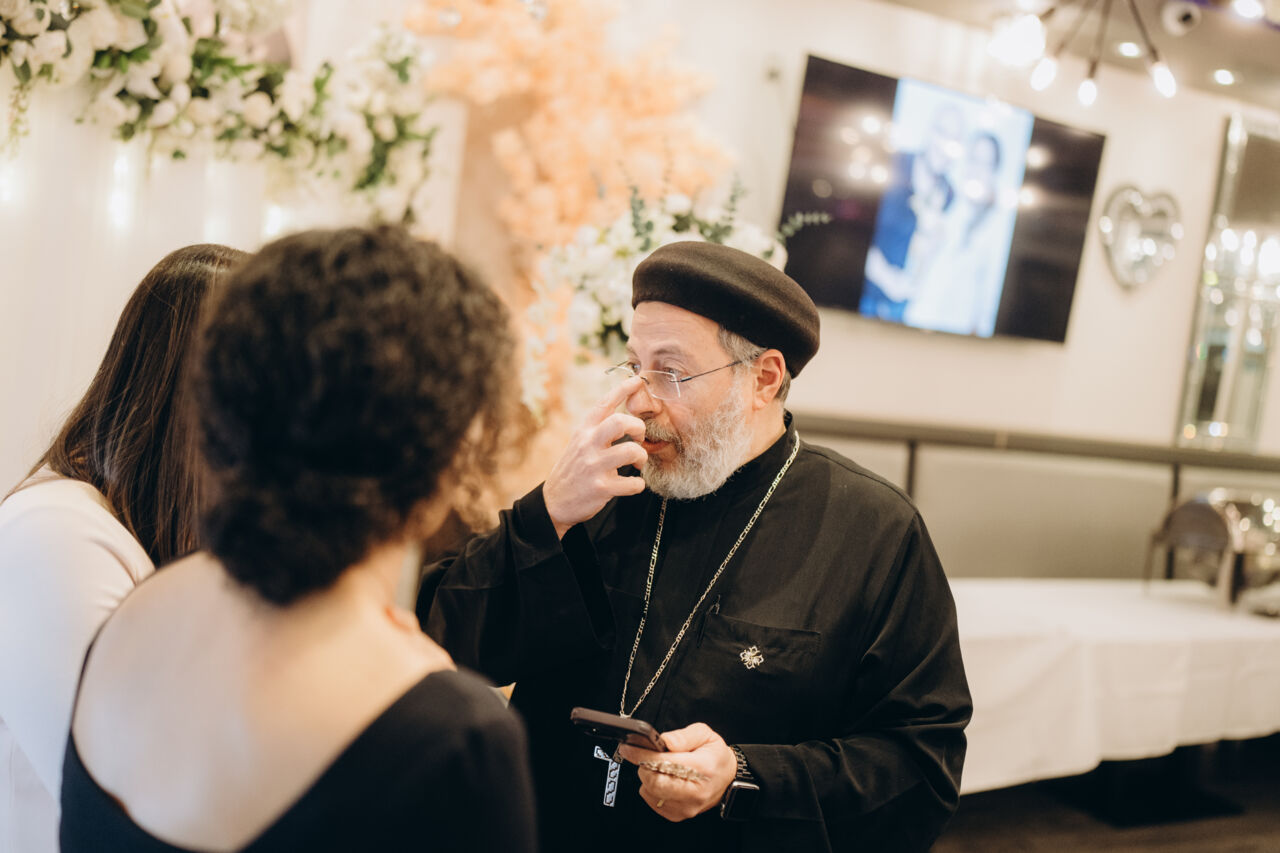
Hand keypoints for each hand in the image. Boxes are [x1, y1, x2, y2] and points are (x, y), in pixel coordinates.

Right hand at [543, 376, 648, 537]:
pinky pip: (633, 483)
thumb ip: (597, 430)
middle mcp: (588, 445)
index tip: (638, 380)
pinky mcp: (601, 487)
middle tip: (639, 438)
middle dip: (638, 427)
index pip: (604, 403)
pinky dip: (638, 485)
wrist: (554, 502)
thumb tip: (623, 416)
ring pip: (631, 451)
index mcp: (584, 431)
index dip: (623, 389)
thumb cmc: (574, 470)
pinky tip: (632, 485)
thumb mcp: (579, 443)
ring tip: (637, 463)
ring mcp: (594, 466)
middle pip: (620, 422)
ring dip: (641, 457)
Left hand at [616, 722, 737, 821]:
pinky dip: (651, 788)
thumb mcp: (705, 734)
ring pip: (651, 792)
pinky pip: (652, 801)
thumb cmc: (714, 755)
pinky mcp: (678, 815)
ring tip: (659, 767)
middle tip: (645, 755)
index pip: (664, 763)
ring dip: (647, 776)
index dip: (642, 755)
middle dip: (643, 766)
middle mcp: (695, 792)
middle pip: (654, 782)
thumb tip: (665, 741)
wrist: (727, 778)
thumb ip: (683, 735)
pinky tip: (662, 779)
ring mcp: (686, 807)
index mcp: (702, 768)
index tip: (629, 747)